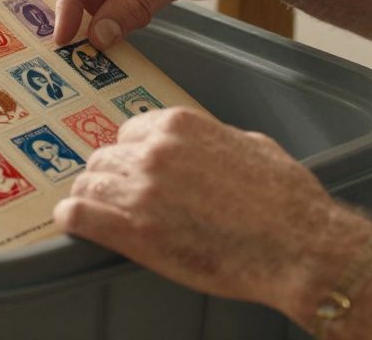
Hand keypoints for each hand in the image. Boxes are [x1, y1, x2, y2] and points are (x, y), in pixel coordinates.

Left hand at [53, 107, 371, 315]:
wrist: (299, 245)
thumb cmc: (287, 199)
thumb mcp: (251, 145)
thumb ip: (213, 140)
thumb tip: (201, 149)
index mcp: (180, 125)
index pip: (129, 131)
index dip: (130, 154)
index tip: (132, 168)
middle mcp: (154, 152)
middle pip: (105, 158)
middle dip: (111, 177)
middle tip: (119, 197)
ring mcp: (142, 192)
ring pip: (89, 185)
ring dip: (92, 199)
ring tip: (97, 213)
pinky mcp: (136, 233)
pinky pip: (80, 217)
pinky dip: (73, 219)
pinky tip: (74, 223)